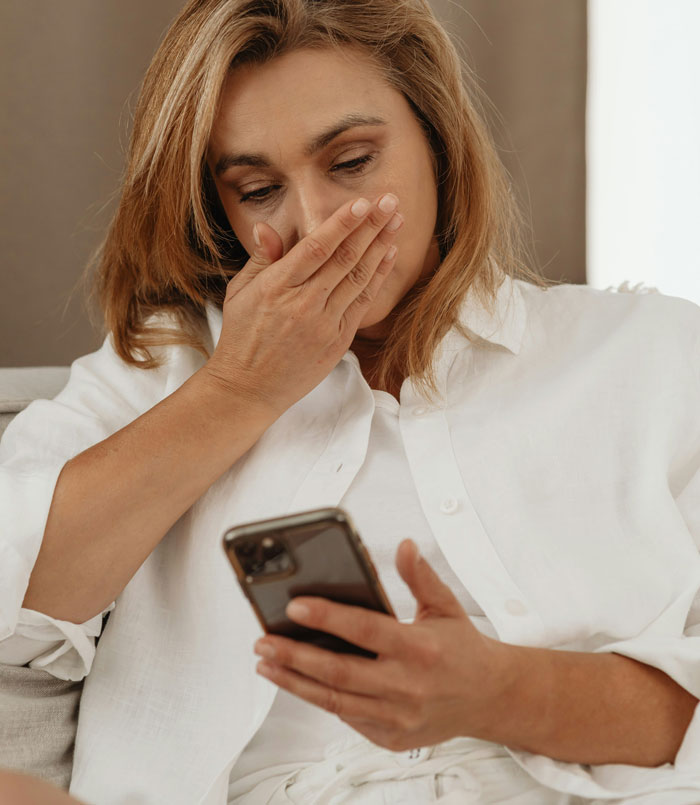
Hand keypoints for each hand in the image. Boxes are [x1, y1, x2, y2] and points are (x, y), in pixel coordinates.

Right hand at [203, 195, 402, 418]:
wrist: (249, 388)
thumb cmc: (242, 337)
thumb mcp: (240, 293)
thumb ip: (261, 259)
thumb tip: (266, 227)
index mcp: (276, 287)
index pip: (316, 247)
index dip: (343, 224)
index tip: (363, 203)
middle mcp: (303, 303)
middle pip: (345, 258)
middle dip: (371, 226)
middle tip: (389, 200)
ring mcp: (323, 323)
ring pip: (358, 278)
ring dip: (380, 246)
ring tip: (396, 221)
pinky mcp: (337, 341)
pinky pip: (362, 303)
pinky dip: (377, 277)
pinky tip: (388, 255)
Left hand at [254, 540, 513, 750]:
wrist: (489, 697)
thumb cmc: (462, 648)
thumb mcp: (444, 605)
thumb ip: (420, 576)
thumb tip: (404, 545)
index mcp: (420, 648)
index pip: (364, 631)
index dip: (327, 618)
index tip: (295, 607)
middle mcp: (408, 686)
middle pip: (339, 672)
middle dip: (294, 656)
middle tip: (263, 641)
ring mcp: (399, 717)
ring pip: (335, 701)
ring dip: (295, 682)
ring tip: (267, 663)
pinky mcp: (392, 737)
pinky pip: (348, 717)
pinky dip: (320, 699)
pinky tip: (299, 681)